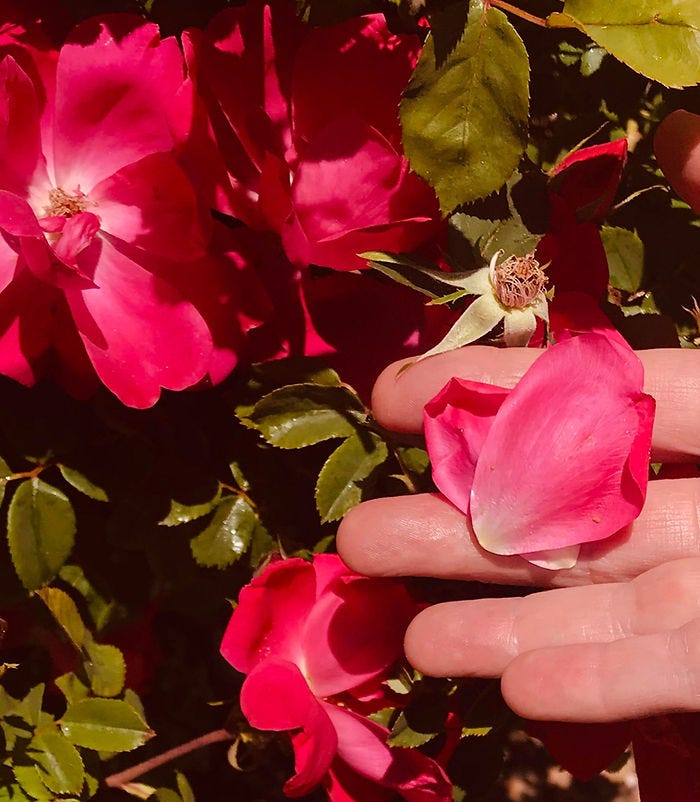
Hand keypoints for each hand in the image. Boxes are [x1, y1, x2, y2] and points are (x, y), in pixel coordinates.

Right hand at [337, 345, 699, 722]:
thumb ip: (665, 397)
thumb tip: (559, 375)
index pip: (587, 396)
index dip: (488, 388)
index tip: (391, 395)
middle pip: (561, 516)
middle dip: (458, 529)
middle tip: (360, 538)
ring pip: (595, 601)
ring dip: (502, 625)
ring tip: (414, 641)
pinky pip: (663, 671)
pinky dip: (593, 679)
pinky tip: (518, 685)